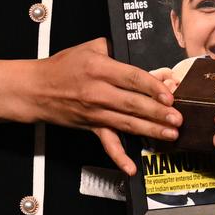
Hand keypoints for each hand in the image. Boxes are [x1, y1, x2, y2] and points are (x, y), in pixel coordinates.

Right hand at [32, 38, 180, 174]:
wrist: (36, 89)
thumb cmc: (63, 66)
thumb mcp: (89, 47)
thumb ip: (114, 47)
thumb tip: (138, 50)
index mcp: (100, 68)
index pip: (132, 78)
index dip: (152, 87)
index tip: (169, 95)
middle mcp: (98, 92)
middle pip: (133, 104)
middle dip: (158, 113)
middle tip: (178, 119)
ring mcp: (95, 112)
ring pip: (126, 123)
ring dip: (150, 130)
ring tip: (170, 134)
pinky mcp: (90, 126)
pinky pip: (107, 143)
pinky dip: (119, 157)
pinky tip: (131, 168)